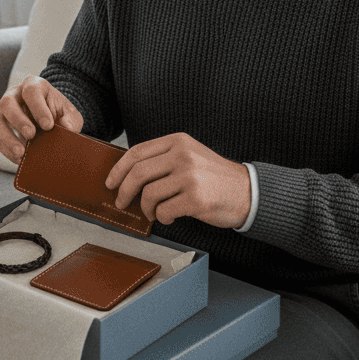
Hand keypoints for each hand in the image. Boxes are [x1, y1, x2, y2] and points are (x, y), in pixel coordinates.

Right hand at [0, 76, 83, 163]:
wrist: (51, 119)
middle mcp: (15, 95)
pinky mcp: (1, 128)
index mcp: (34, 85)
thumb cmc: (59, 112)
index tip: (48, 126)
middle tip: (31, 135)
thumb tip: (67, 127)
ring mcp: (5, 111)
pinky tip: (20, 158)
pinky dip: (7, 150)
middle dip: (18, 120)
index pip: (31, 92)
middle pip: (7, 103)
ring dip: (8, 137)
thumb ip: (71, 119)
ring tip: (22, 152)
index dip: (38, 108)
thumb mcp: (69, 113)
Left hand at [104, 132, 250, 228]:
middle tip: (121, 202)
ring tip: (154, 212)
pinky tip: (171, 217)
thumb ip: (162, 160)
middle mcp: (183, 155)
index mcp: (178, 142)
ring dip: (147, 208)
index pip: (137, 152)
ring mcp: (190, 176)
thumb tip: (127, 175)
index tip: (110, 182)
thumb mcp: (189, 156)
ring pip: (149, 194)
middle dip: (124, 191)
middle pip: (138, 173)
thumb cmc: (214, 178)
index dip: (118, 169)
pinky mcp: (196, 198)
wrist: (248, 192)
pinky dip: (163, 218)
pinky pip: (164, 211)